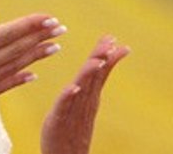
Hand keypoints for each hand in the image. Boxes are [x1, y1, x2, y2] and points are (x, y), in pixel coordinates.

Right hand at [0, 0, 65, 123]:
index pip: (8, 32)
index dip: (30, 24)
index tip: (48, 18)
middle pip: (17, 48)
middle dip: (41, 37)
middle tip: (61, 29)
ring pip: (15, 67)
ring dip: (36, 56)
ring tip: (55, 48)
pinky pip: (4, 87)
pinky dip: (20, 79)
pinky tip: (32, 76)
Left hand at [41, 35, 129, 153]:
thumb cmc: (70, 132)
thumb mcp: (81, 107)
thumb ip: (87, 88)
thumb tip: (95, 69)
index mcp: (88, 98)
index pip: (99, 74)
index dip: (106, 56)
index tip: (114, 40)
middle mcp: (84, 104)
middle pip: (94, 77)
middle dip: (102, 58)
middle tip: (111, 41)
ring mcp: (72, 112)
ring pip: (82, 89)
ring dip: (89, 74)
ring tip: (97, 59)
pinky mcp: (58, 121)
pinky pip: (64, 107)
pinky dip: (69, 96)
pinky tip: (73, 87)